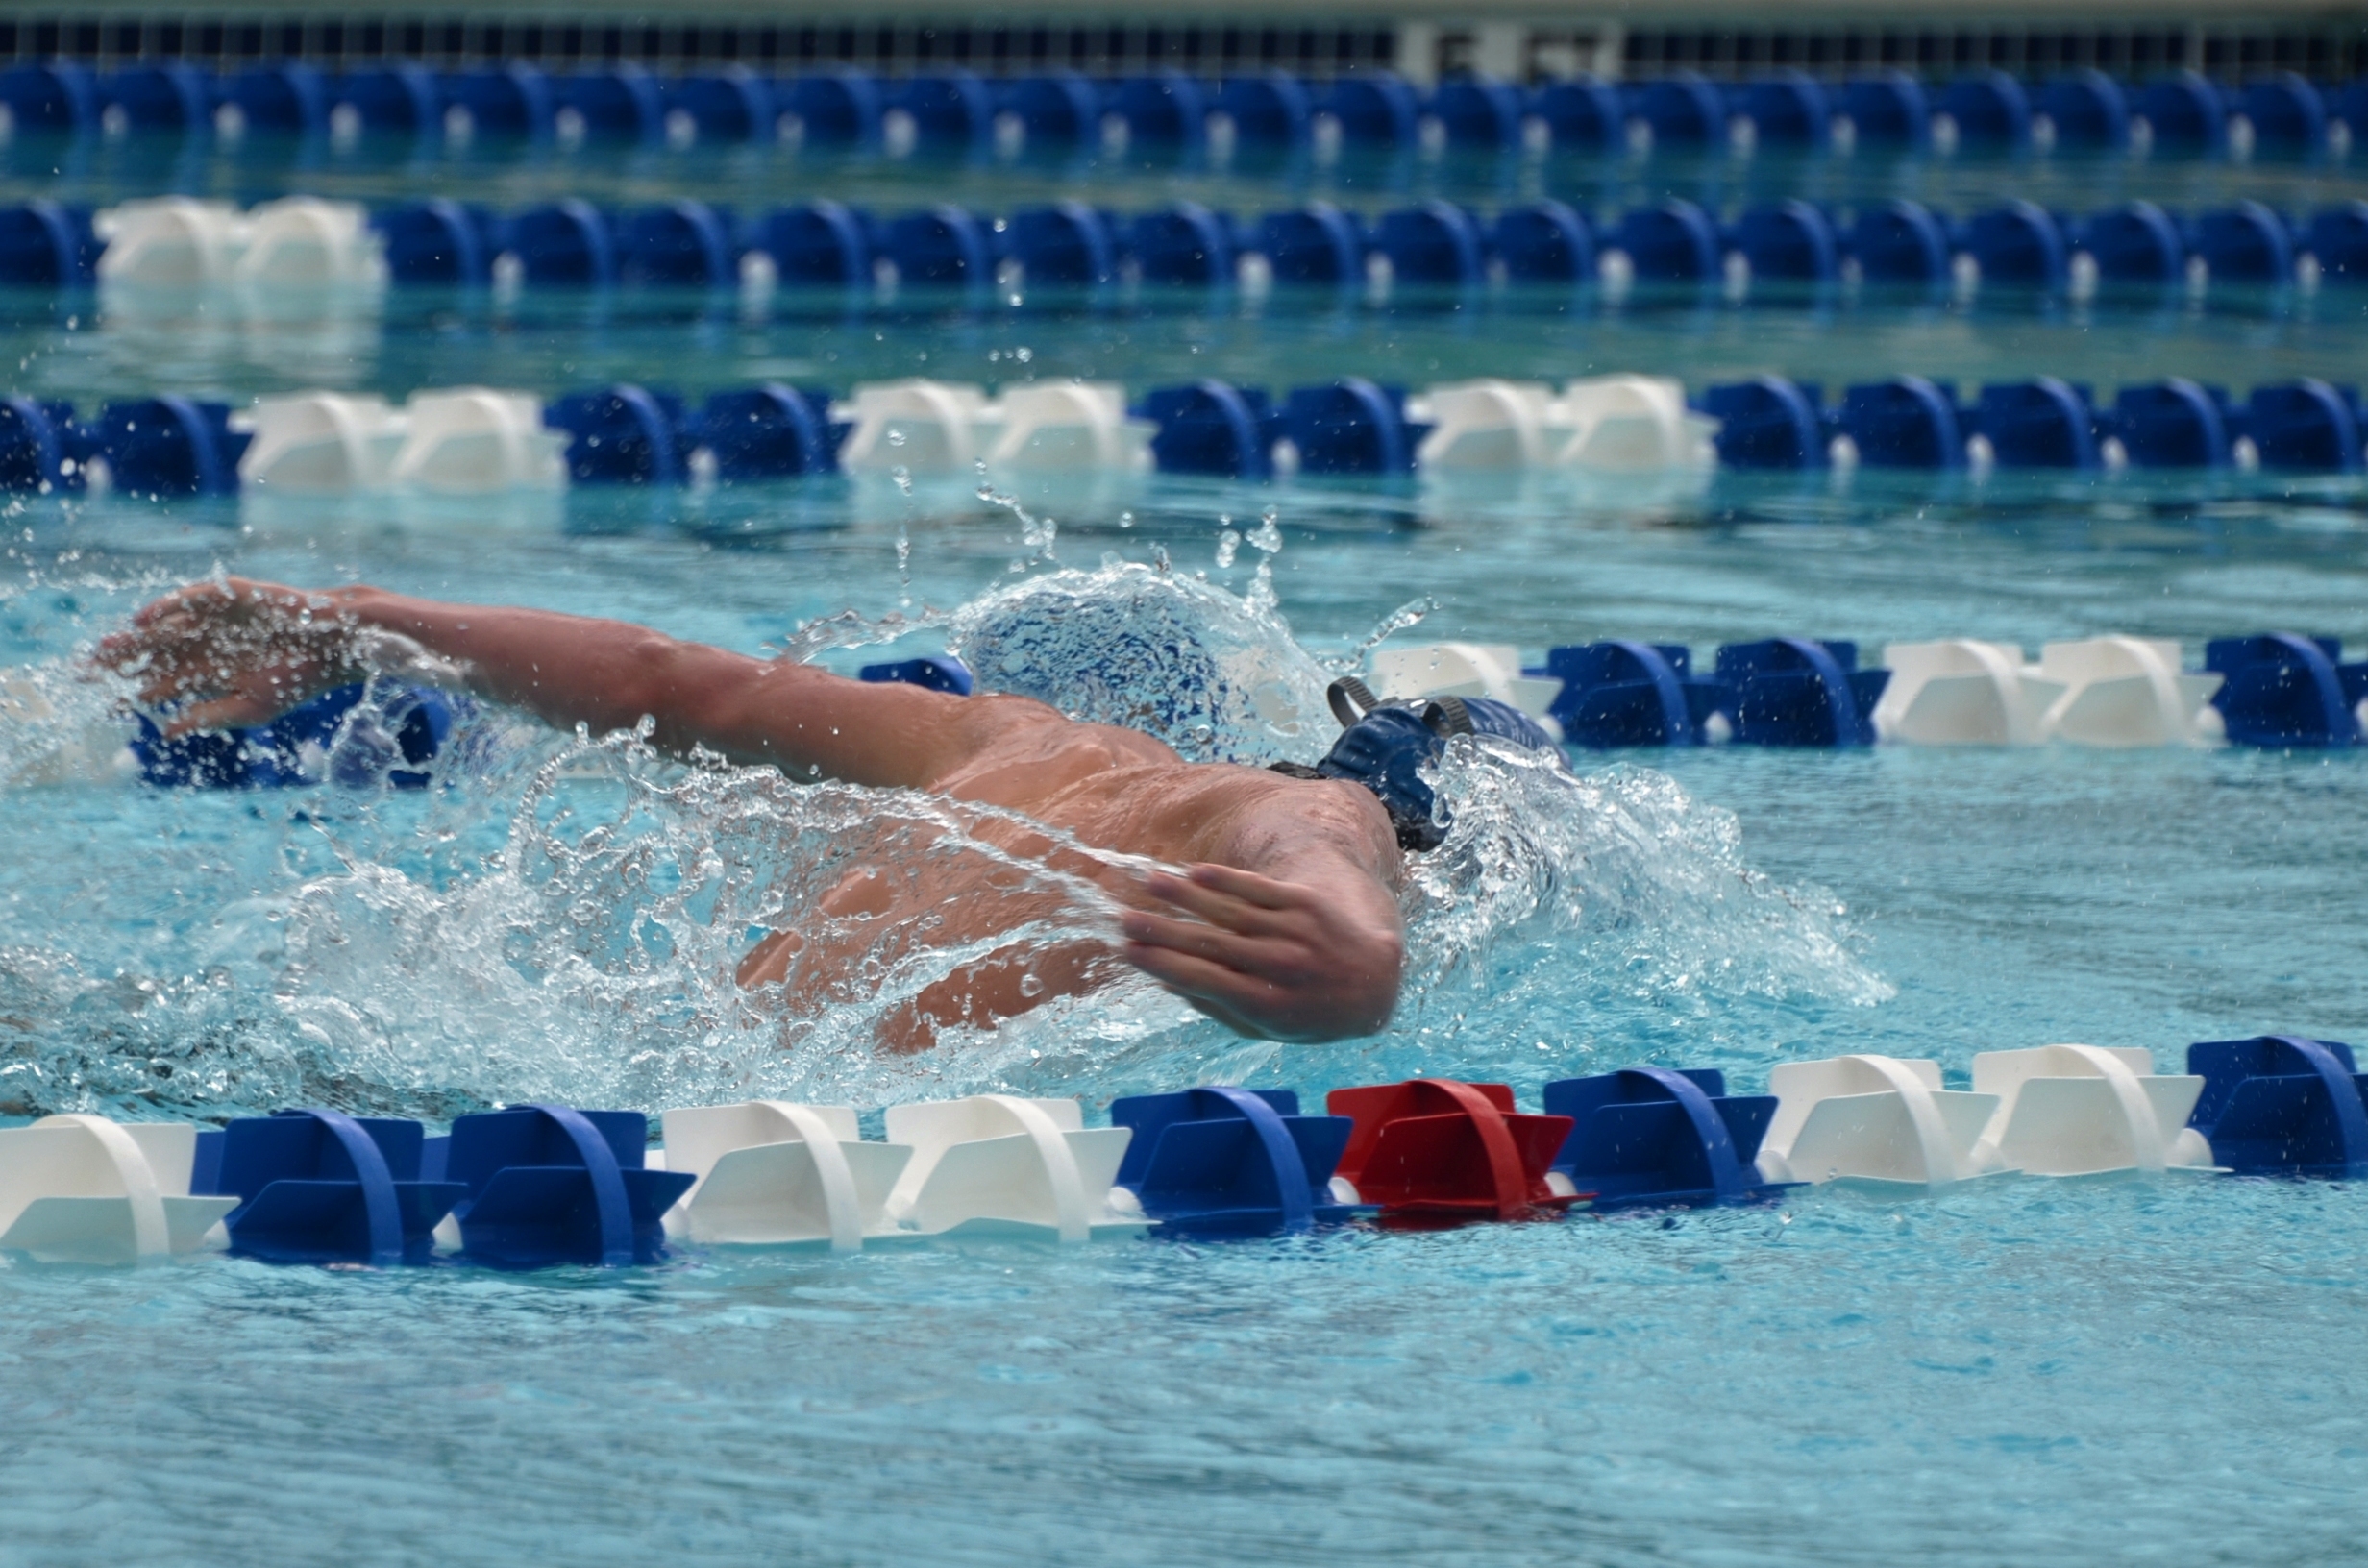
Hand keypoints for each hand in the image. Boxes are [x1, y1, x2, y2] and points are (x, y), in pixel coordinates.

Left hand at [94, 577, 361, 735]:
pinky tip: (145, 620)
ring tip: (103, 651)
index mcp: (205, 676)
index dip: (127, 695)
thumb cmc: (296, 679)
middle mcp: (200, 647)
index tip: (99, 706)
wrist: (332, 642)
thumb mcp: (251, 708)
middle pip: (148, 656)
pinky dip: (166, 609)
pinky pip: (188, 602)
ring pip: (161, 630)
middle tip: (82, 674)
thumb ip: (208, 716)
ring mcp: (211, 622)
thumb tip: (165, 733)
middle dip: (117, 665)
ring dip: (132, 639)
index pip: (156, 686)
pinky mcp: (226, 598)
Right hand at [1119, 861, 1403, 1042]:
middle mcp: (1280, 966)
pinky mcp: (1304, 902)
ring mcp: (1293, 931)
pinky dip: (1226, 879)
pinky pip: (1258, 888)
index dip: (1161, 963)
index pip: (1202, 979)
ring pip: (1229, 910)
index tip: (1127, 952)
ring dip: (1186, 895)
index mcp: (1266, 1004)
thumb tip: (1163, 981)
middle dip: (1162, 930)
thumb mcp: (1267, 1028)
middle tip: (1123, 919)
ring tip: (1150, 882)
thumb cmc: (1310, 1014)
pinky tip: (1194, 871)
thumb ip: (1216, 1008)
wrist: (1373, 982)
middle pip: (1209, 943)